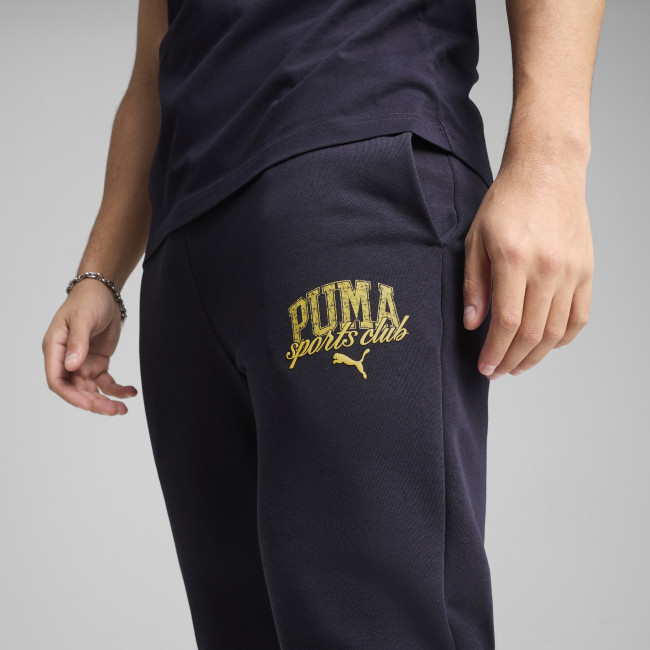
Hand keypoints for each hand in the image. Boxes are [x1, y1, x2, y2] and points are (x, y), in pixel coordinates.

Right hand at [42, 280, 137, 414]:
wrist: (103, 293)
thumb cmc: (87, 301)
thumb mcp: (82, 319)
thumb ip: (78, 342)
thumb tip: (71, 366)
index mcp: (54, 349)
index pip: (57, 380)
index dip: (71, 396)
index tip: (88, 404)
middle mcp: (66, 360)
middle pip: (76, 390)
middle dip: (93, 402)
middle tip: (113, 410)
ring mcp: (82, 363)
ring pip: (92, 390)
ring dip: (106, 401)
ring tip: (123, 409)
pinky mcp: (98, 363)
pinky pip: (106, 382)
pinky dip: (118, 390)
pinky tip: (130, 392)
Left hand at [462, 158, 593, 378]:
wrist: (548, 172)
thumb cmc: (506, 203)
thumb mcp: (476, 239)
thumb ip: (474, 284)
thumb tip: (473, 323)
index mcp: (515, 259)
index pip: (508, 322)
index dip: (495, 351)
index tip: (485, 367)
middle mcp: (548, 268)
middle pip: (533, 333)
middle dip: (512, 360)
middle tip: (497, 372)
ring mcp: (572, 271)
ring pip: (557, 331)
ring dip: (536, 356)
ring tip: (518, 365)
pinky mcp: (586, 271)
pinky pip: (579, 316)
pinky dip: (564, 338)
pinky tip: (546, 346)